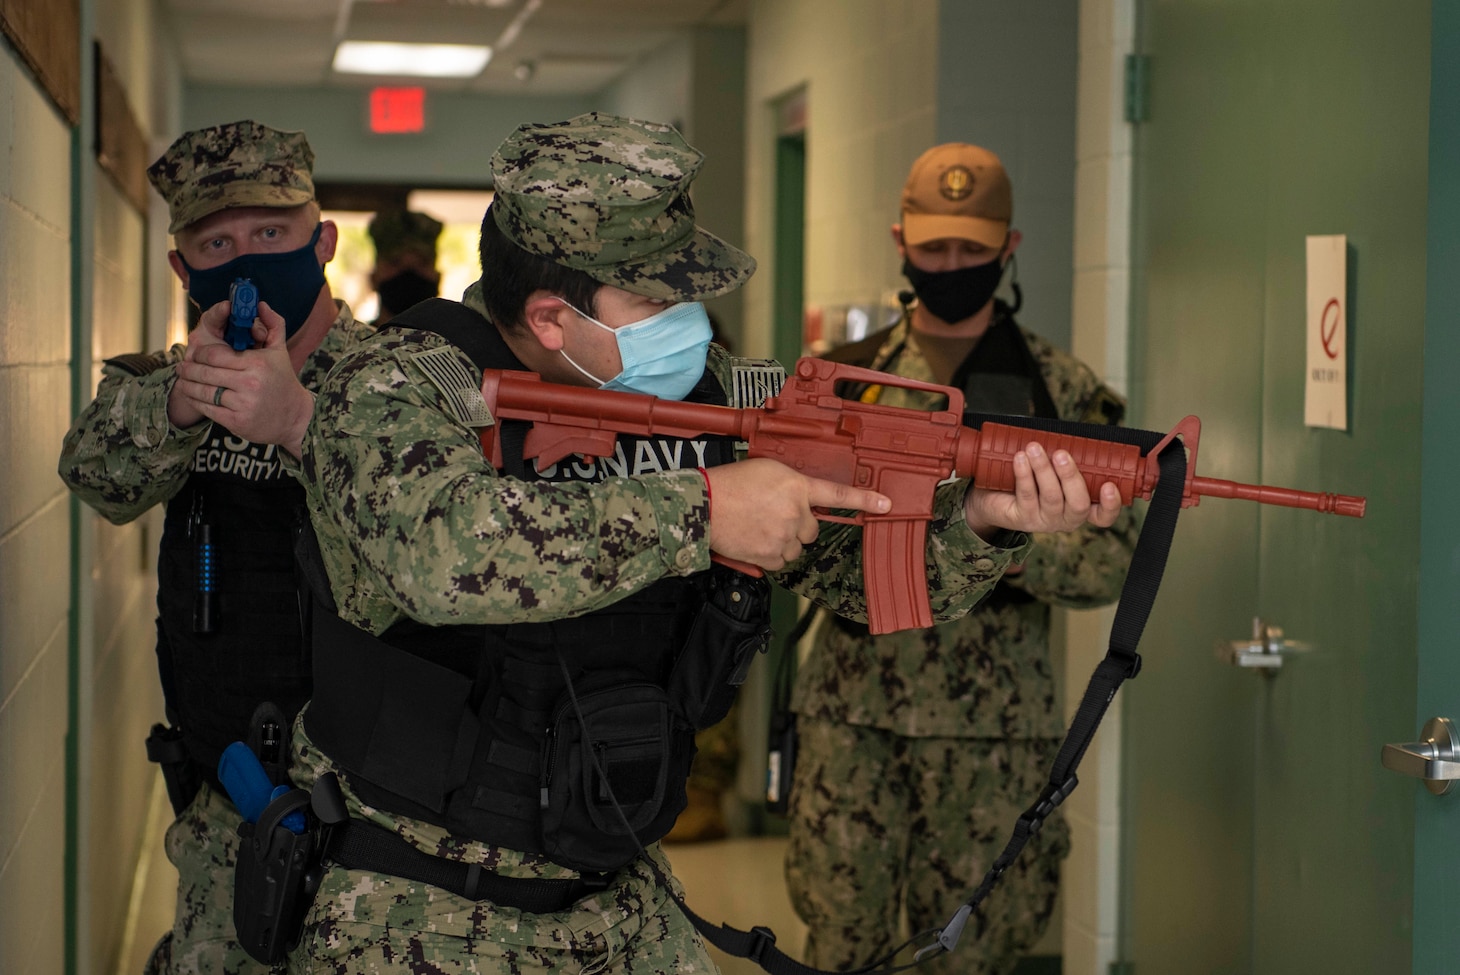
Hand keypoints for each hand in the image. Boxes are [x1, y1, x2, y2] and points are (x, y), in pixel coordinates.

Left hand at [169, 300, 314, 457]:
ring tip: (183, 379)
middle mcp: (250, 383)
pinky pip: (207, 408)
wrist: (295, 418)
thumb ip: (272, 324)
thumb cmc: (283, 381)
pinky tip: (193, 396)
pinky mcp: (237, 422)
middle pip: (205, 373)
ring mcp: (243, 404)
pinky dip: (196, 401)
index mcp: (257, 363)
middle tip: (182, 367)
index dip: (200, 353)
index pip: (214, 355)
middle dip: (189, 369)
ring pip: (203, 391)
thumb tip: (261, 304)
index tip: (196, 354)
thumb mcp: (280, 351)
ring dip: (188, 385)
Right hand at [704, 458, 890, 570]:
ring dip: (784, 541)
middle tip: (773, 516)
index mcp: (797, 487)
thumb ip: (791, 484)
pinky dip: (770, 554)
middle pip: (812, 529)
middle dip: (798, 526)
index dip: (865, 500)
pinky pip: (780, 561)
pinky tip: (754, 539)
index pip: (838, 494)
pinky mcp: (771, 556)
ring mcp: (784, 536)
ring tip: (759, 527)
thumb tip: (800, 498)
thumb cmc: (730, 484)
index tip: (886, 505)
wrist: (705, 505)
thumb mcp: (767, 470)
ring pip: (796, 547)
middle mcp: (795, 512)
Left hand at [964, 441, 1122, 537]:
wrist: (995, 495)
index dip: (1110, 505)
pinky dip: (1023, 474)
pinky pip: (1026, 496)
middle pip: (1078, 504)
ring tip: (1034, 448)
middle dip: (1071, 477)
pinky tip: (1019, 458)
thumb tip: (1069, 430)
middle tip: (1061, 454)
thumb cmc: (1034, 478)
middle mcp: (1066, 518)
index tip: (1109, 485)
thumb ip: (1066, 456)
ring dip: (1043, 469)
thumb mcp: (1054, 469)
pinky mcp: (1022, 518)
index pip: (1103, 515)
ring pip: (1051, 497)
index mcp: (1082, 507)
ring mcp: (1044, 521)